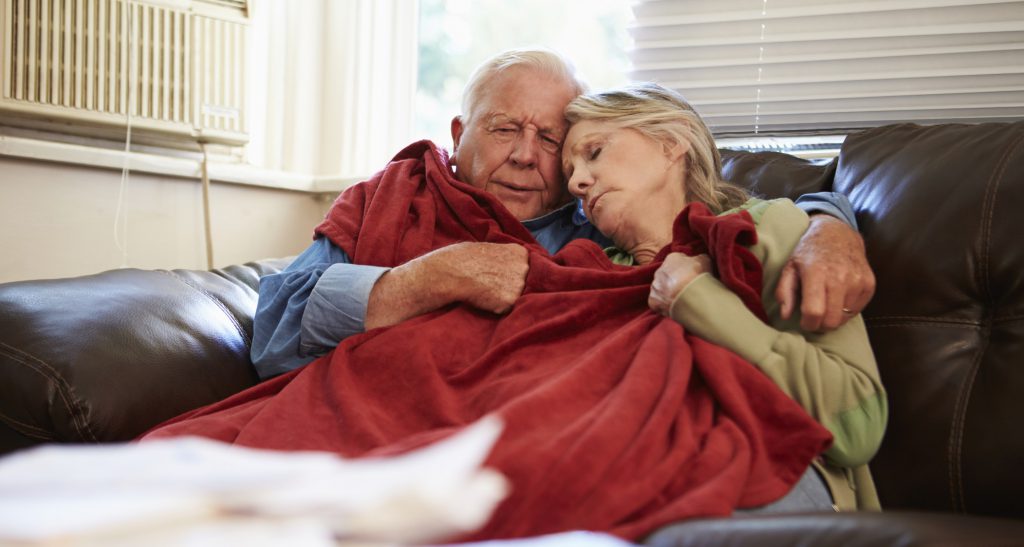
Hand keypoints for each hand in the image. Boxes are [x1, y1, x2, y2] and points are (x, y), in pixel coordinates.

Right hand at [442, 242, 529, 313]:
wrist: (450, 272)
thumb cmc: (462, 258)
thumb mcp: (487, 248)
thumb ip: (502, 257)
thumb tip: (504, 264)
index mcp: (519, 252)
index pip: (523, 268)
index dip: (510, 274)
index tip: (497, 276)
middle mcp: (524, 267)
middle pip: (522, 282)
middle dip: (510, 286)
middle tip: (490, 285)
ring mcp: (518, 285)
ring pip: (515, 296)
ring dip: (503, 297)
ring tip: (484, 291)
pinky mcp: (510, 301)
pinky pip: (506, 309)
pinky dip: (496, 308)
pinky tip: (483, 299)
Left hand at [648, 253, 711, 315]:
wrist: (691, 294)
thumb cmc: (697, 275)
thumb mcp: (704, 260)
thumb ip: (699, 258)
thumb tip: (699, 261)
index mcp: (671, 258)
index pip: (677, 260)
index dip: (686, 268)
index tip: (692, 274)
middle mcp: (659, 271)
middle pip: (667, 275)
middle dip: (675, 280)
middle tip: (686, 288)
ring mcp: (655, 287)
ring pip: (661, 289)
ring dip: (668, 293)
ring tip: (681, 299)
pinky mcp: (653, 301)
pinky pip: (657, 303)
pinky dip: (664, 305)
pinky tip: (674, 307)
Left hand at [776, 214, 874, 331]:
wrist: (838, 234)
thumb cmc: (809, 252)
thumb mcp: (790, 267)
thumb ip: (784, 292)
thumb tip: (785, 315)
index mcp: (816, 273)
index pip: (814, 311)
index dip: (808, 323)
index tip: (805, 322)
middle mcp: (839, 278)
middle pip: (831, 320)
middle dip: (821, 325)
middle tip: (815, 319)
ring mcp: (857, 281)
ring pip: (845, 318)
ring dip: (833, 317)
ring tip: (826, 304)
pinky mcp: (869, 284)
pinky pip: (857, 311)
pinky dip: (846, 310)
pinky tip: (838, 298)